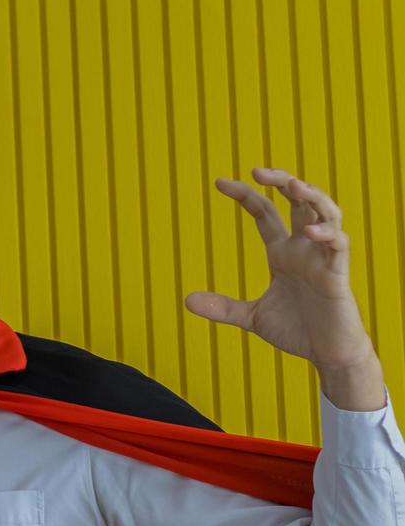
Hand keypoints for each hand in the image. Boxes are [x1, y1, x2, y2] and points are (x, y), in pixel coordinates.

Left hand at [186, 168, 384, 409]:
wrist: (326, 355)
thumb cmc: (297, 331)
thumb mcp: (251, 317)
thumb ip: (223, 308)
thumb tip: (187, 300)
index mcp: (282, 253)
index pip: (264, 213)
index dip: (246, 195)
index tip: (220, 182)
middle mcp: (303, 249)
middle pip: (298, 202)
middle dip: (282, 181)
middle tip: (257, 170)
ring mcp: (322, 259)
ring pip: (326, 213)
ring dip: (312, 196)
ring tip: (292, 185)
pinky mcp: (338, 275)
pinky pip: (338, 246)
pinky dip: (326, 234)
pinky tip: (309, 231)